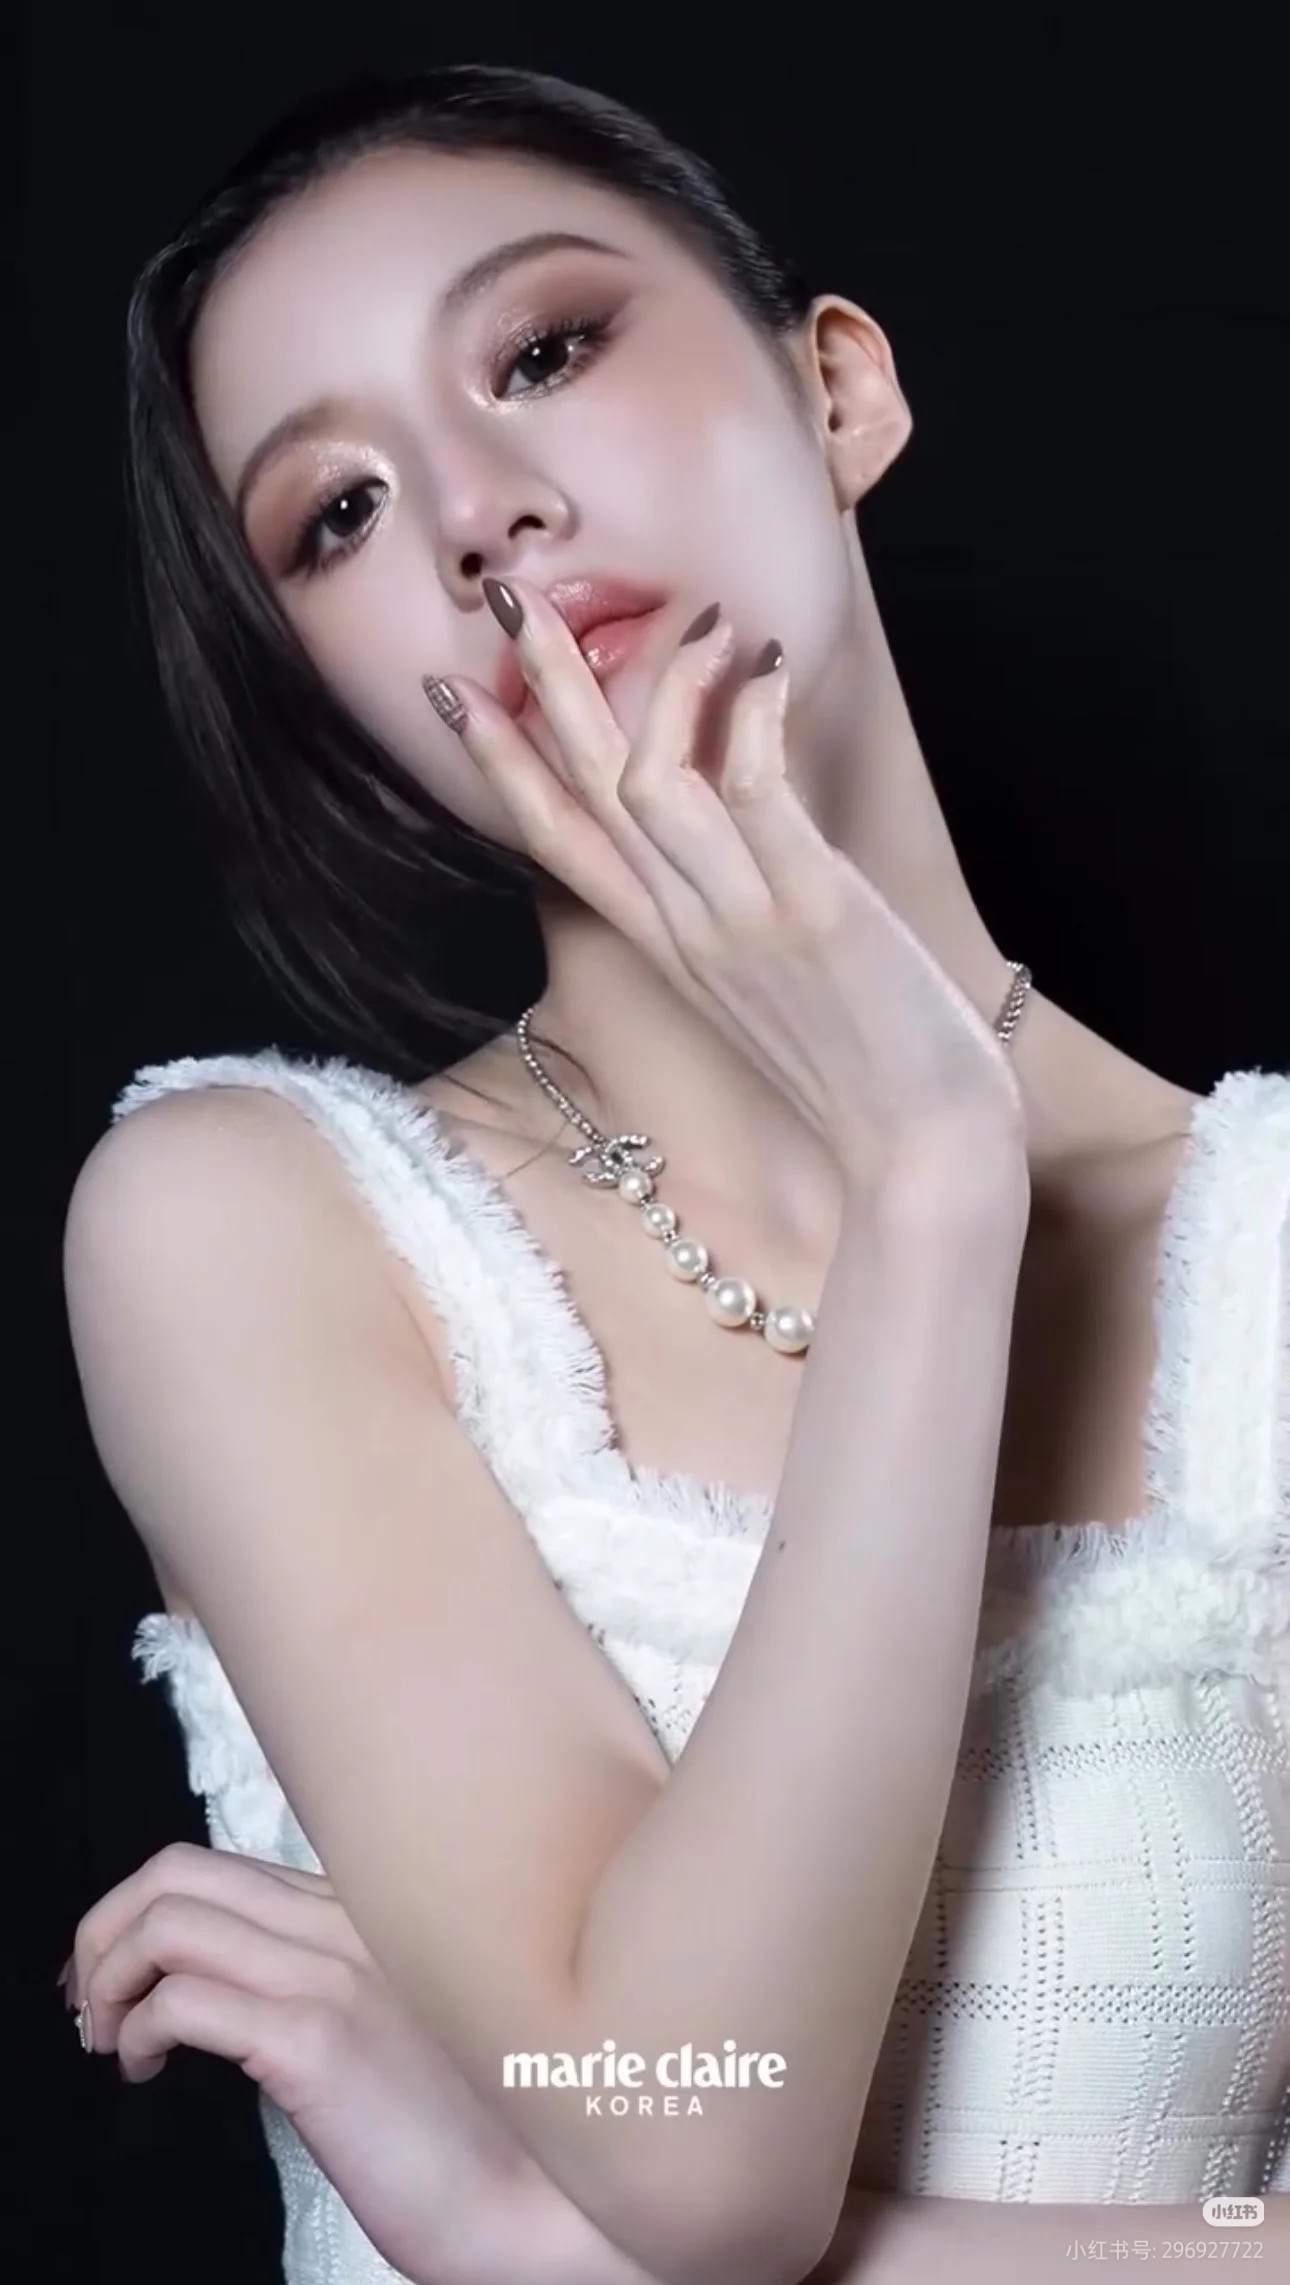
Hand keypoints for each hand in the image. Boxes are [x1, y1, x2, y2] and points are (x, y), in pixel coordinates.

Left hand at [63, 1842, 532, 2284]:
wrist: (541, 2202)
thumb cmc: (473, 2132)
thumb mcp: (399, 2021)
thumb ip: (330, 1979)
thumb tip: (233, 1991)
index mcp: (368, 1911)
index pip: (222, 1865)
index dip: (143, 1914)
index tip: (121, 1978)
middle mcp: (349, 1920)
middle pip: (178, 1871)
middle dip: (104, 1930)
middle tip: (91, 2004)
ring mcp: (335, 1972)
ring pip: (168, 1921)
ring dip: (110, 1981)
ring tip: (113, 2043)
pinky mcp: (317, 2041)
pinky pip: (184, 2001)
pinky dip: (140, 2032)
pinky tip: (148, 2071)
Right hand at [427, 582, 1027, 1191]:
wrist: (925, 1151)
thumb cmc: (867, 1065)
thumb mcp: (772, 979)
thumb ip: (737, 904)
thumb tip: (744, 808)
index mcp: (666, 945)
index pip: (554, 841)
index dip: (499, 763)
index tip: (453, 693)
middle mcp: (684, 929)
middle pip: (583, 792)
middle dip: (540, 690)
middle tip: (508, 599)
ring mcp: (739, 921)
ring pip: (647, 784)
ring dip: (657, 687)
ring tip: (695, 617)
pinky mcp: (809, 911)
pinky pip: (754, 791)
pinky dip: (750, 718)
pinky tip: (765, 666)